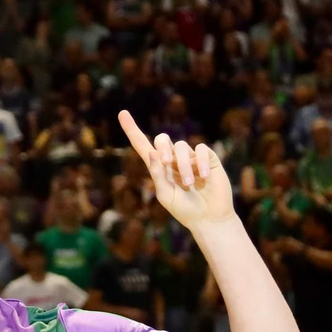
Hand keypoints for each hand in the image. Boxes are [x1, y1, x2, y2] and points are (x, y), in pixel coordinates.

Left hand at [118, 111, 232, 228]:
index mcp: (159, 168)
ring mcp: (191, 157)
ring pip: (182, 146)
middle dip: (162, 148)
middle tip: (167, 163)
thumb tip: (151, 153)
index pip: (143, 145)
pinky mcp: (208, 158)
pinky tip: (203, 176)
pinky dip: (200, 161)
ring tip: (189, 184)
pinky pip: (201, 149)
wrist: (209, 218)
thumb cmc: (185, 210)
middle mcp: (173, 159)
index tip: (122, 113)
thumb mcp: (166, 195)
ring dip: (183, 165)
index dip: (132, 130)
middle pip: (162, 139)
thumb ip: (157, 176)